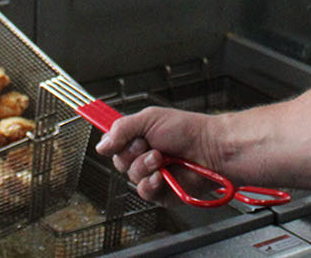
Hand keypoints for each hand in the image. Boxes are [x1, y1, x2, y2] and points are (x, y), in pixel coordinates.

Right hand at [93, 106, 220, 202]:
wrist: (210, 149)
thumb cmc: (187, 130)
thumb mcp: (149, 118)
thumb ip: (122, 129)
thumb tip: (101, 145)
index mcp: (139, 137)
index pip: (114, 143)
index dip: (112, 143)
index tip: (115, 141)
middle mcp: (144, 156)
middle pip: (119, 161)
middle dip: (131, 153)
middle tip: (146, 145)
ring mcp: (152, 174)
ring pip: (131, 177)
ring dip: (144, 166)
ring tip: (160, 158)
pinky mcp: (161, 192)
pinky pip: (144, 192)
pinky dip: (150, 183)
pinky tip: (161, 176)